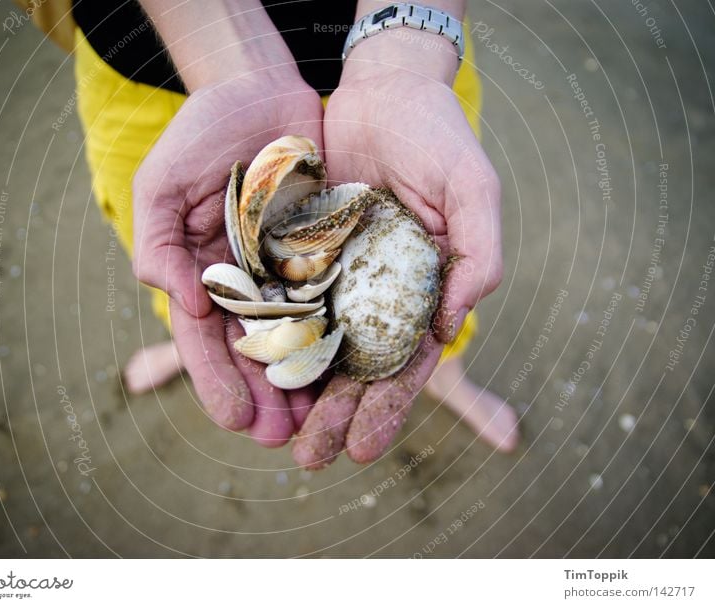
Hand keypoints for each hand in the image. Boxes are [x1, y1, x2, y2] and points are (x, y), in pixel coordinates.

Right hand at [132, 71, 324, 445]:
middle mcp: (246, 282)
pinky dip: (342, 338)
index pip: (206, 342)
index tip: (237, 420)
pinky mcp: (328, 253)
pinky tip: (354, 371)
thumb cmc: (205, 129)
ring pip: (299, 340)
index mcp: (202, 274)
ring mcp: (289, 271)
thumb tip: (181, 302)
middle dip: (266, 399)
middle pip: (255, 354)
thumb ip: (159, 241)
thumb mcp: (164, 180)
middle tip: (284, 441)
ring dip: (306, 385)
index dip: (218, 382)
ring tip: (321, 425)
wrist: (264, 87)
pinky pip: (337, 300)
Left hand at [293, 36, 501, 467]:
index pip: (405, 364)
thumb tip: (447, 329)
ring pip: (314, 343)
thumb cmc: (438, 138)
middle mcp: (377, 291)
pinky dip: (269, 333)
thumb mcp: (474, 192)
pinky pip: (282, 297)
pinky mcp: (300, 251)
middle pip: (355, 366)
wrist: (385, 91)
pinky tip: (250, 369)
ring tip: (276, 433)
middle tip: (312, 461)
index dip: (388, 408)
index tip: (366, 449)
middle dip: (336, 414)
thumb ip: (477, 258)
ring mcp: (337, 273)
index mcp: (421, 290)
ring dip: (298, 390)